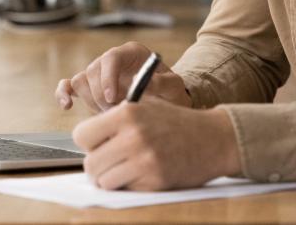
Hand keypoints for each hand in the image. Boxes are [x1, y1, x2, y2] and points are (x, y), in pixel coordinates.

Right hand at [55, 41, 191, 111]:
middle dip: (101, 95)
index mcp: (131, 52)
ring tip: (109, 113)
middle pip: (93, 70)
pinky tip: (67, 105)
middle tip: (114, 112)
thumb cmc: (170, 92)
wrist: (164, 102)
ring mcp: (99, 73)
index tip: (113, 98)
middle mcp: (112, 60)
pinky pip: (69, 85)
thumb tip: (145, 83)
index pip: (112, 57)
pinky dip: (64, 93)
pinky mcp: (90, 87)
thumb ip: (163, 83)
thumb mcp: (174, 87)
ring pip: (81, 80)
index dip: (108, 77)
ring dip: (91, 100)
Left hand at [73, 97, 241, 190]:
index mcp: (127, 114)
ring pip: (103, 180)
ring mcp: (143, 161)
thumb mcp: (147, 105)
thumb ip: (116, 116)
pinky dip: (130, 185)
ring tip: (126, 169)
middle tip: (112, 162)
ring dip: (111, 178)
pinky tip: (144, 173)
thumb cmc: (177, 122)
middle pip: (90, 163)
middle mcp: (132, 136)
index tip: (100, 144)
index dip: (89, 142)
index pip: (81, 135)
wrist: (214, 139)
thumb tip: (86, 136)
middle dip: (98, 165)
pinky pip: (125, 189)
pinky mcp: (154, 181)